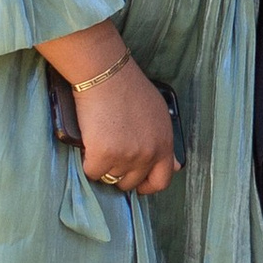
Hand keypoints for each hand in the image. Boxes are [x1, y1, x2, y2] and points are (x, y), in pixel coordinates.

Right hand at [71, 58, 179, 193]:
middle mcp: (149, 154)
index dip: (147, 186)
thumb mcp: (158, 115)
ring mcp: (127, 156)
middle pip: (131, 183)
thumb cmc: (130, 89)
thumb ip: (163, 142)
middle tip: (110, 159)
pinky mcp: (104, 155)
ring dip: (103, 166)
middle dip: (119, 175)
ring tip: (100, 144)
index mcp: (165, 144)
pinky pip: (92, 172)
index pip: (162, 181)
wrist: (107, 76)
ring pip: (109, 177)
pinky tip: (88, 145)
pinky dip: (87, 162)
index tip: (137, 185)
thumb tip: (174, 167)